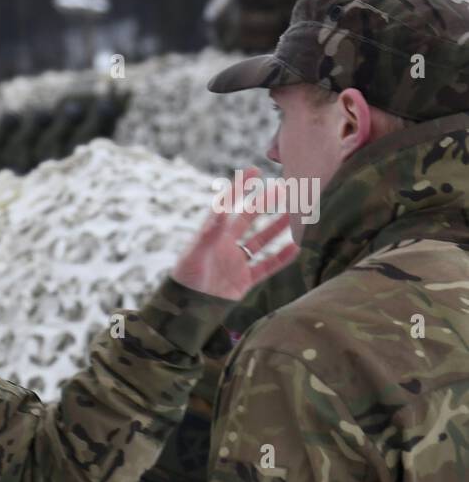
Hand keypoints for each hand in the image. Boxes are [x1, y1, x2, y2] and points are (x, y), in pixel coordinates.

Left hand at [170, 167, 299, 300]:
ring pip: (261, 241)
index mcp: (213, 236)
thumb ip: (208, 233)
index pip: (229, 205)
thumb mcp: (195, 254)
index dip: (241, 187)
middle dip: (266, 203)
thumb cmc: (185, 280)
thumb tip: (219, 208)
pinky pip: (266, 267)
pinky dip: (281, 258)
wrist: (186, 311)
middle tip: (286, 188)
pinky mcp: (243, 281)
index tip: (256, 170)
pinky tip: (296, 248)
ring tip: (295, 214)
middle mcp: (225, 246)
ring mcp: (236, 263)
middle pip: (249, 219)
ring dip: (277, 228)